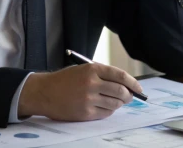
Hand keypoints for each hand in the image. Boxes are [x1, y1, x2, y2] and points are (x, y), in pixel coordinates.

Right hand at [17, 63, 142, 120]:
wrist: (43, 92)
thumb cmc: (64, 80)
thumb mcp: (83, 69)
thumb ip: (102, 74)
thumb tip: (124, 84)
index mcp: (92, 69)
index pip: (120, 76)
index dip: (133, 83)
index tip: (139, 88)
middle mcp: (91, 83)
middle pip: (120, 91)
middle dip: (129, 95)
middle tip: (130, 97)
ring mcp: (88, 99)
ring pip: (115, 104)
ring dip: (119, 104)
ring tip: (117, 101)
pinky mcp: (85, 113)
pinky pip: (105, 113)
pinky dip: (109, 111)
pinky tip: (106, 107)